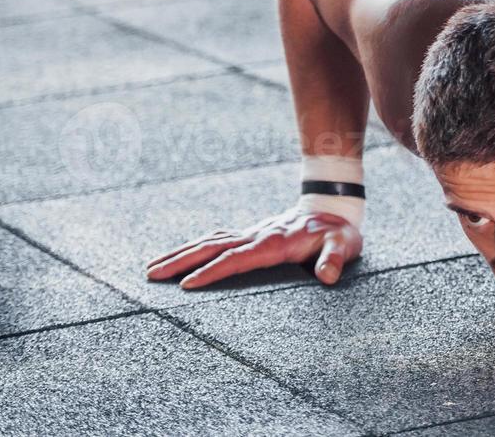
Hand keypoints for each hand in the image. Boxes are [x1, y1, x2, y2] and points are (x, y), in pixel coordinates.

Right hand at [145, 209, 362, 289]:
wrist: (335, 208)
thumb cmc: (339, 233)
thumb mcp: (344, 245)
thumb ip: (334, 259)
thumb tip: (327, 276)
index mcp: (275, 243)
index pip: (237, 258)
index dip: (213, 271)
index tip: (187, 284)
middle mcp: (256, 236)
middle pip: (212, 247)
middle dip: (181, 261)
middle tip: (150, 274)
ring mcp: (251, 234)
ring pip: (209, 241)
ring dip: (180, 253)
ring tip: (151, 268)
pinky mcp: (250, 235)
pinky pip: (217, 240)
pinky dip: (195, 247)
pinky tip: (179, 256)